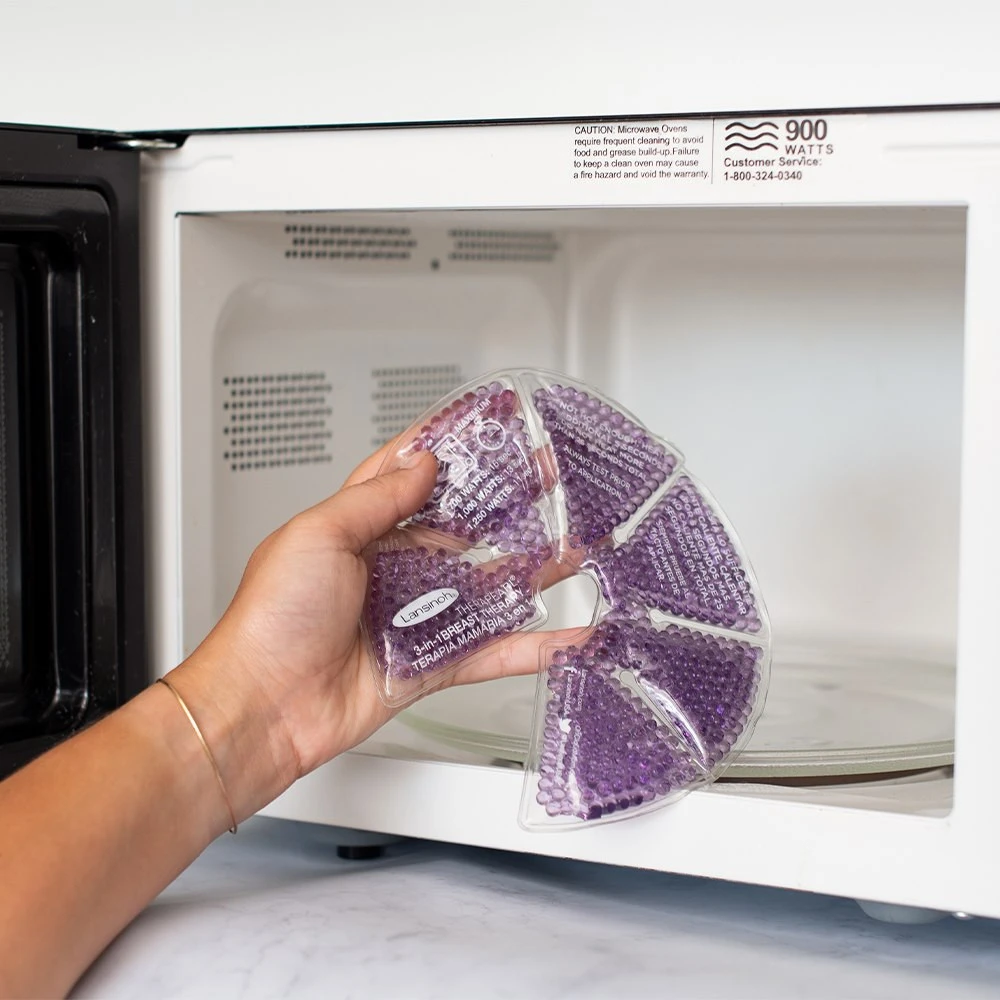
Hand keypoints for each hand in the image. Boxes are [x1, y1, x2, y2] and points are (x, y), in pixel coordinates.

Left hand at [168, 444, 573, 822]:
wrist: (264, 707)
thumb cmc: (272, 619)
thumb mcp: (318, 535)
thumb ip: (377, 499)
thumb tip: (422, 464)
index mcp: (359, 530)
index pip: (412, 477)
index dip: (451, 448)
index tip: (490, 423)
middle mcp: (391, 568)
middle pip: (464, 530)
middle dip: (507, 505)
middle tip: (550, 482)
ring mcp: (414, 615)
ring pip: (487, 587)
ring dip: (533, 570)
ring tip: (577, 547)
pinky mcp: (430, 662)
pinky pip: (489, 650)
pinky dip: (530, 646)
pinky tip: (566, 637)